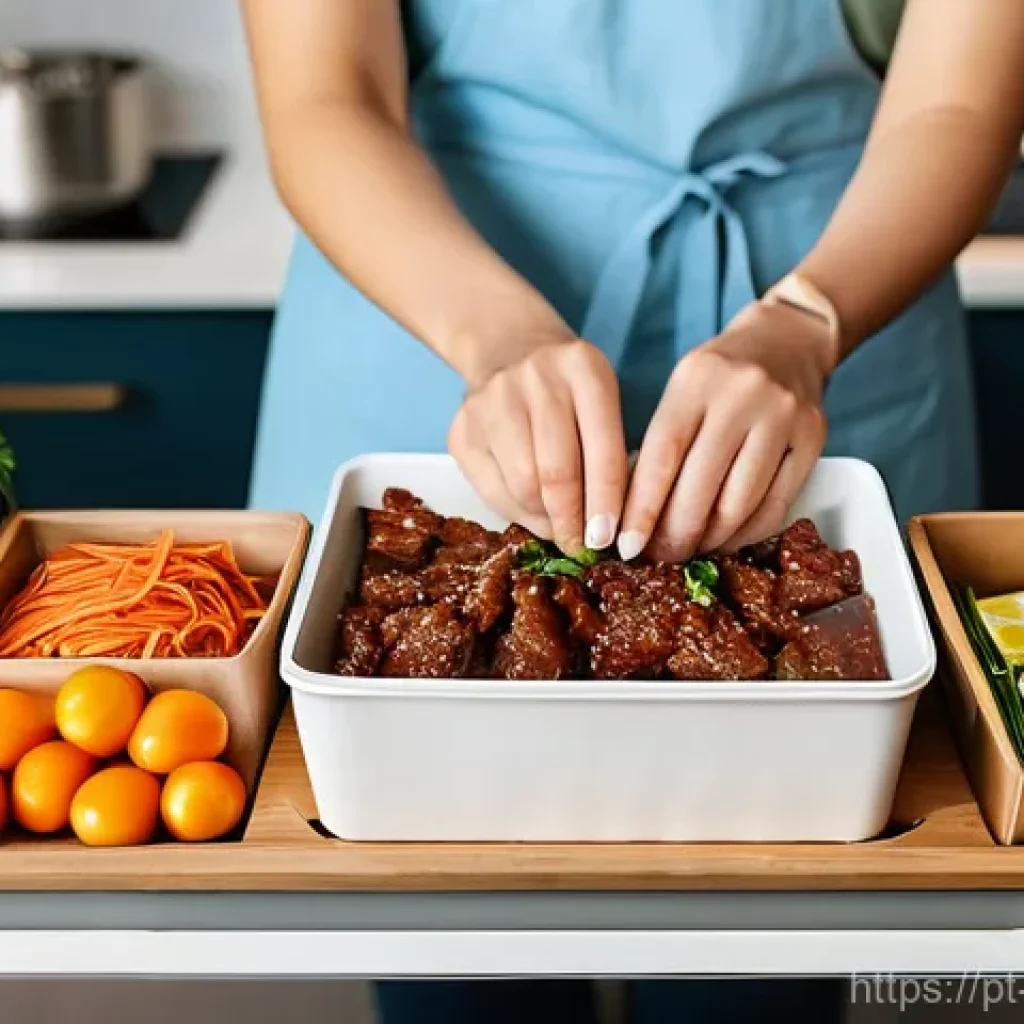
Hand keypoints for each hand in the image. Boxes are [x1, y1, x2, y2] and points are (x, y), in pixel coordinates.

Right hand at [448, 327, 627, 554]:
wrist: (508, 347)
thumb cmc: (567, 388)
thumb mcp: (600, 401)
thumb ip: (608, 452)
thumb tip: (605, 529)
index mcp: (583, 369)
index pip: (602, 450)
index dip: (606, 503)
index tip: (608, 539)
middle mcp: (535, 380)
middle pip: (556, 474)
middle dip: (572, 521)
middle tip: (581, 544)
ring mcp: (491, 403)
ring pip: (523, 487)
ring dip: (545, 520)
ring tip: (558, 526)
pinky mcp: (461, 430)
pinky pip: (491, 490)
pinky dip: (516, 512)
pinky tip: (531, 510)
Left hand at [619, 301, 833, 562]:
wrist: (789, 340)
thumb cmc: (720, 375)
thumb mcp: (683, 392)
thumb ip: (660, 445)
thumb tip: (634, 517)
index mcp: (696, 380)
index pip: (662, 456)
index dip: (642, 508)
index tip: (626, 545)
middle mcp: (742, 395)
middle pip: (701, 487)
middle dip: (674, 534)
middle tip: (658, 558)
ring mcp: (782, 417)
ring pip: (739, 504)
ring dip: (710, 540)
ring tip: (690, 550)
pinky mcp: (814, 439)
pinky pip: (776, 506)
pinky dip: (746, 533)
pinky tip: (726, 540)